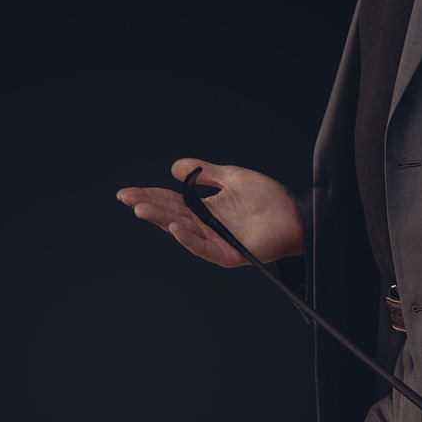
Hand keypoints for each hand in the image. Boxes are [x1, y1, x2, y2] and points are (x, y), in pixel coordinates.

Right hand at [116, 158, 302, 267]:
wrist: (295, 213)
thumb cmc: (267, 197)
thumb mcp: (231, 176)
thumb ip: (204, 173)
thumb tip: (175, 167)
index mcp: (203, 209)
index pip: (170, 202)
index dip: (148, 196)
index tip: (126, 193)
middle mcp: (205, 226)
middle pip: (171, 215)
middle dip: (149, 206)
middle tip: (128, 199)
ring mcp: (216, 241)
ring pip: (183, 231)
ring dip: (161, 220)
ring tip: (143, 210)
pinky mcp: (229, 253)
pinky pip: (204, 248)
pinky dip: (188, 239)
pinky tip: (174, 227)